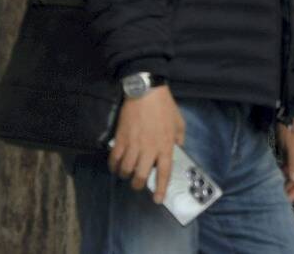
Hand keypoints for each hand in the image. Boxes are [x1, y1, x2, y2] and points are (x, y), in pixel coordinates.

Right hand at [110, 85, 183, 203]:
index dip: (161, 188)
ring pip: (126, 170)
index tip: (158, 200)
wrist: (146, 92)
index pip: (164, 172)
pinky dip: (114, 166)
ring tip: (127, 173)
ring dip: (126, 175)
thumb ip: (178, 139)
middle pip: (141, 176)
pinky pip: (115, 159)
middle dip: (138, 184)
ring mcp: (133, 144)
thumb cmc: (165, 107)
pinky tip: (116, 166)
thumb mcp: (179, 123)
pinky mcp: (120, 139)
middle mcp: (149, 148)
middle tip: (138, 184)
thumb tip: (176, 151)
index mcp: (165, 145)